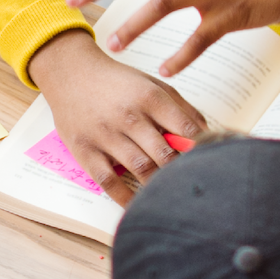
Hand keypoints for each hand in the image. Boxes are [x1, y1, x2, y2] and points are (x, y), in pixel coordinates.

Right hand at [24, 32, 206, 195]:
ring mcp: (105, 134)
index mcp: (149, 98)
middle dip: (182, 171)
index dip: (202, 148)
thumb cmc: (115, 82)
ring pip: (141, 168)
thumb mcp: (152, 84)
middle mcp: (128, 116)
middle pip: (166, 154)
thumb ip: (181, 107)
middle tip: (192, 183)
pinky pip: (108, 180)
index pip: (186, 129)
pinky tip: (137, 205)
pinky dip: (125, 197)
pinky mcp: (85, 150)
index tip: (210, 161)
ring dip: (159, 185)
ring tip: (171, 194)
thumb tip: (207, 133)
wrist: (70, 73)